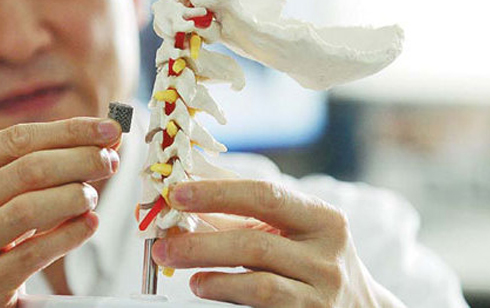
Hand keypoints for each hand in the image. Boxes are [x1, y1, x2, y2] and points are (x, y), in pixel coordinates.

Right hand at [0, 118, 121, 307]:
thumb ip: (39, 158)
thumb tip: (103, 136)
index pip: (17, 139)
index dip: (69, 131)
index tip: (108, 129)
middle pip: (27, 170)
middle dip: (79, 160)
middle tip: (109, 160)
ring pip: (28, 209)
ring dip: (73, 196)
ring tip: (92, 195)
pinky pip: (31, 254)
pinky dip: (68, 236)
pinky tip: (88, 224)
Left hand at [152, 180, 406, 307]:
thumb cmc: (312, 259)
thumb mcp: (291, 229)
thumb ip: (243, 212)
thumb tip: (186, 193)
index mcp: (322, 218)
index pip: (265, 195)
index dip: (216, 193)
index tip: (177, 193)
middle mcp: (327, 256)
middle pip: (255, 242)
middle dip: (200, 242)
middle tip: (162, 242)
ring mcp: (321, 294)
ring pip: (259, 283)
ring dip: (211, 273)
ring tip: (181, 267)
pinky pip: (262, 306)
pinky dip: (226, 294)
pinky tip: (204, 286)